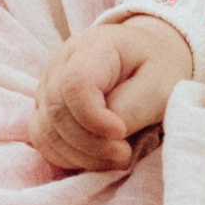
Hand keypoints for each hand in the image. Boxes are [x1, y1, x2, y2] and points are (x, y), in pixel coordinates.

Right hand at [32, 16, 196, 173]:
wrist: (147, 58)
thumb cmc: (157, 70)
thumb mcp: (160, 85)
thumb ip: (133, 108)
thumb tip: (107, 135)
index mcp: (93, 46)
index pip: (75, 84)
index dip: (94, 118)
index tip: (122, 133)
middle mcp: (61, 62)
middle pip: (57, 112)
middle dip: (91, 144)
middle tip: (125, 155)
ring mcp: (47, 85)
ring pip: (47, 131)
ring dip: (81, 156)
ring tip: (116, 157)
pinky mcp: (44, 108)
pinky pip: (44, 141)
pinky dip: (68, 157)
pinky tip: (97, 158)